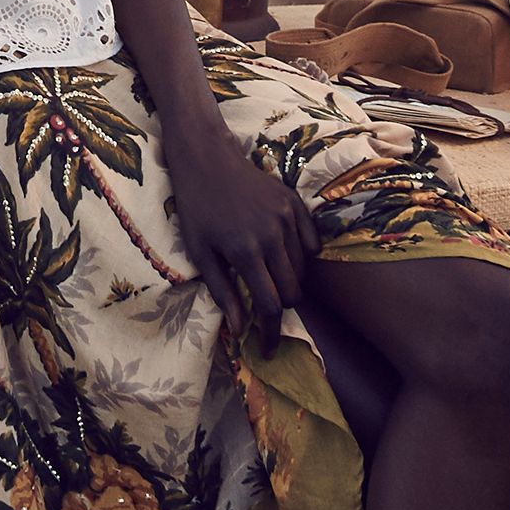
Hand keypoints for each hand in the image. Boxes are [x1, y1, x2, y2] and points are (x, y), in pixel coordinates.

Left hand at [165, 125, 319, 354]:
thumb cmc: (197, 209)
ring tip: (270, 282)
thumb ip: (223, 292)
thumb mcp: (200, 254)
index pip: (269, 304)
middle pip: (293, 291)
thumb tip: (240, 329)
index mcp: (244, 251)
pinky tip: (283, 258)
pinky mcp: (295, 205)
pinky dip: (302, 258)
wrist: (208, 160)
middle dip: (282, 310)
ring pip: (303, 270)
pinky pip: (312, 244)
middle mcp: (271, 235)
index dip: (270, 333)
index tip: (268, 350)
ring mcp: (286, 218)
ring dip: (290, 284)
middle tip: (266, 314)